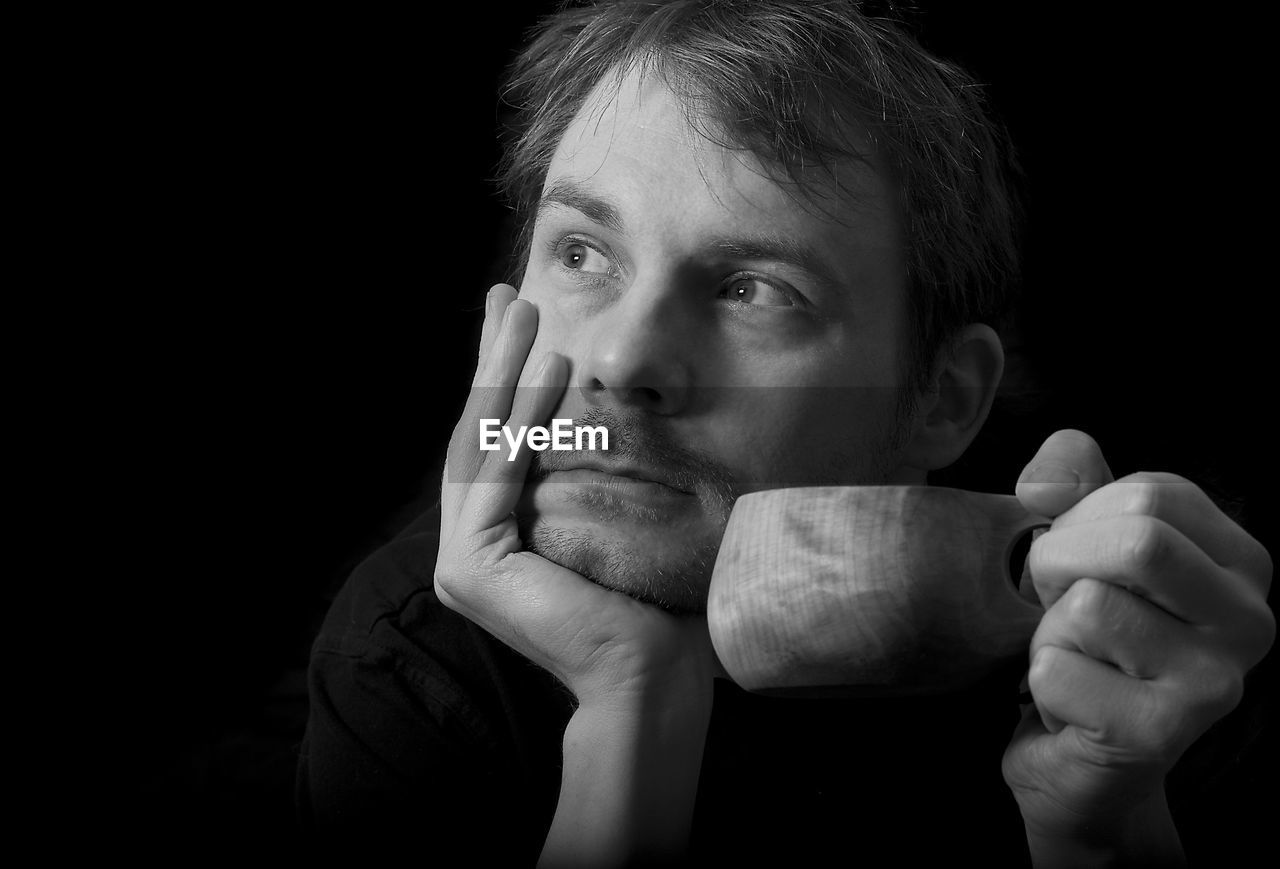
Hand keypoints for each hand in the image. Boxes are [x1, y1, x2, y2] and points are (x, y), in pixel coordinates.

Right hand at [433, 284, 718, 706]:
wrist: (650, 678)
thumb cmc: (648, 604)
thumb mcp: (611, 516)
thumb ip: (591, 471)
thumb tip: (614, 404)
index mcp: (496, 538)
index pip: (496, 440)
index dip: (500, 376)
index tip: (513, 318)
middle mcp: (467, 548)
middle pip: (478, 433)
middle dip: (490, 359)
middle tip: (505, 295)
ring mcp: (460, 561)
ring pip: (482, 444)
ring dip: (504, 372)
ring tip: (526, 312)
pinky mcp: (470, 567)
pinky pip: (499, 476)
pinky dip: (523, 419)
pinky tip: (546, 368)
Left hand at [1002, 430, 1274, 863]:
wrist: (1084, 763)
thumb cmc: (1090, 642)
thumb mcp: (1085, 547)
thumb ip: (1074, 486)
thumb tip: (1053, 465)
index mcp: (1242, 562)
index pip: (1148, 492)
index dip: (1084, 519)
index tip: (1086, 565)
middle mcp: (1250, 621)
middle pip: (1136, 540)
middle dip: (1062, 563)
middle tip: (1061, 606)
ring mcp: (1214, 682)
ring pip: (1089, 606)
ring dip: (1051, 631)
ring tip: (1078, 661)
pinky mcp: (1161, 734)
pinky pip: (1057, 670)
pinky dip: (1040, 683)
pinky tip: (1073, 707)